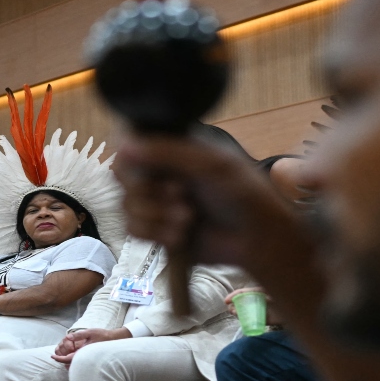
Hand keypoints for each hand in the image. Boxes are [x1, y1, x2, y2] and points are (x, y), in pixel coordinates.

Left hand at [51, 328, 132, 364]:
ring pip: (74, 364)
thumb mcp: (90, 332)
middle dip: (61, 360)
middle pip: (69, 363)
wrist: (114, 340)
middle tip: (54, 356)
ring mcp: (87, 358)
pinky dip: (72, 360)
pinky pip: (79, 362)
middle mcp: (85, 357)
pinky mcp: (89, 358)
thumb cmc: (102, 335)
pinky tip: (70, 355)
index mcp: (83, 352)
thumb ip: (78, 335)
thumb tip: (67, 338)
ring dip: (66, 361)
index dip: (59, 359)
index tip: (52, 356)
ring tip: (60, 356)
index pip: (68, 359)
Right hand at [114, 135, 295, 266]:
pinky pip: (132, 230)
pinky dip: (155, 233)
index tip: (146, 169)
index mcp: (172, 146)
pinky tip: (180, 235)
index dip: (131, 156)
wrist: (257, 238)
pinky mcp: (156, 229)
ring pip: (126, 205)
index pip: (129, 141)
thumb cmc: (243, 193)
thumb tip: (123, 146)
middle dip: (149, 191)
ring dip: (157, 216)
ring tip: (188, 218)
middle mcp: (160, 171)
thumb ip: (168, 152)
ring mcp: (157, 201)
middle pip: (122, 175)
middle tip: (180, 194)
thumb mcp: (211, 164)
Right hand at [225, 287, 282, 325]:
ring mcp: (264, 310)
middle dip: (235, 305)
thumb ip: (260, 287)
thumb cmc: (286, 291)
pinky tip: (244, 321)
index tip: (226, 301)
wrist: (300, 304)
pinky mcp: (269, 320)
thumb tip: (243, 289)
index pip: (244, 292)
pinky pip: (256, 321)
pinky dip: (248, 322)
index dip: (234, 295)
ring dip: (240, 313)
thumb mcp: (269, 287)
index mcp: (260, 290)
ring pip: (248, 312)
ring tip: (235, 313)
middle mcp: (261, 300)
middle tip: (230, 309)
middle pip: (244, 302)